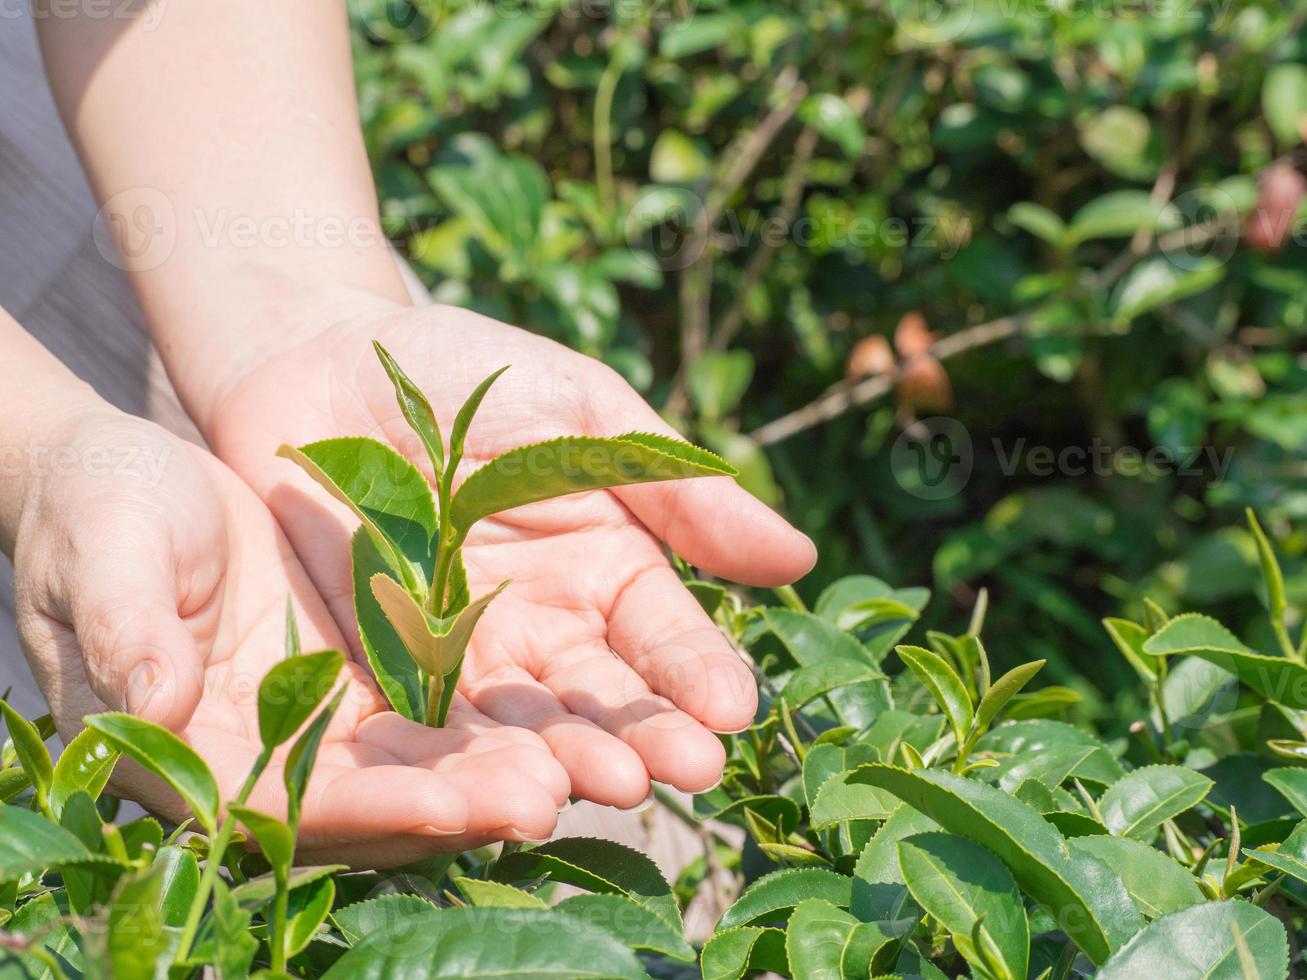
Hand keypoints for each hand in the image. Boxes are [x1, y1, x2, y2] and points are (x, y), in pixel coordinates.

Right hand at [12, 410, 567, 864]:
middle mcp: (271, 755)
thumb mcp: (103, 552)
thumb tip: (151, 703)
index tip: (447, 804)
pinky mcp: (371, 675)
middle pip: (378, 801)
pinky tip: (573, 714)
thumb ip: (124, 627)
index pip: (283, 805)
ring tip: (589, 769)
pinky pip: (446, 704)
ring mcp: (329, 718)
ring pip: (427, 763)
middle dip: (462, 804)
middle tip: (549, 797)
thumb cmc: (100, 511)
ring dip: (504, 770)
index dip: (366, 811)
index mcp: (189, 752)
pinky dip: (506, 716)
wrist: (139, 484)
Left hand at [209, 301, 815, 807]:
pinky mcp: (376, 673)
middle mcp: (544, 630)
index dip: (698, 675)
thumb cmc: (469, 371)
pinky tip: (476, 790)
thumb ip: (680, 490)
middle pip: (598, 701)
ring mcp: (460, 657)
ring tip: (588, 793)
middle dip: (638, 739)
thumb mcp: (585, 414)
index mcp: (607, 569)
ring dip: (554, 764)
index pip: (665, 639)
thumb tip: (801, 558)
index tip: (731, 712)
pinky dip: (446, 761)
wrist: (319, 356)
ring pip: (516, 728)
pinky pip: (415, 725)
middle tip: (676, 776)